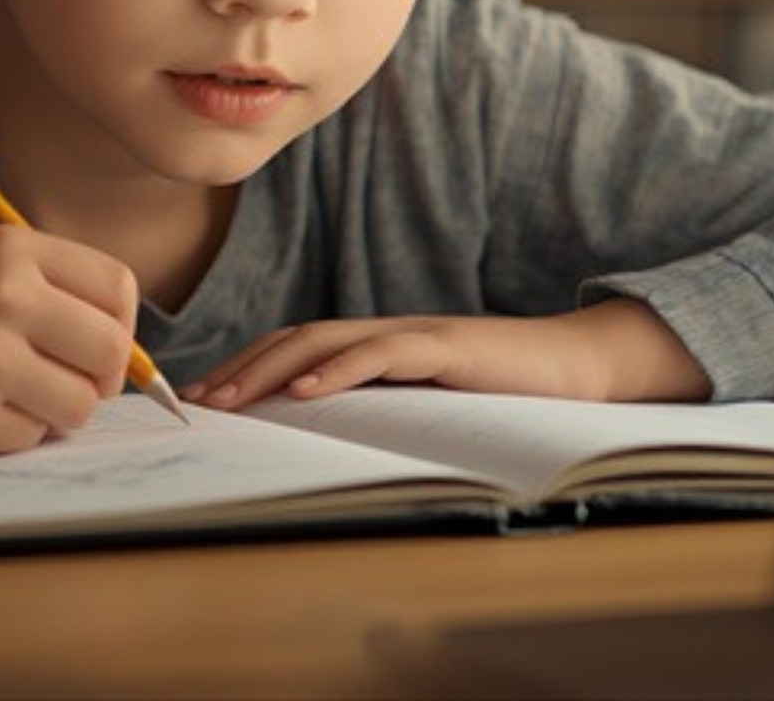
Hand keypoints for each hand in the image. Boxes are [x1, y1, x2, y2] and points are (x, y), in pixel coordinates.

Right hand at [0, 227, 138, 455]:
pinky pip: (32, 438)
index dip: (117, 326)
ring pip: (81, 405)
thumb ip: (55, 294)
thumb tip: (137, 362)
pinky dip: (12, 434)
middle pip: (113, 352)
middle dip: (98, 378)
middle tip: (58, 382)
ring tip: (9, 396)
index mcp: (11, 249)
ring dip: (56, 412)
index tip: (89, 345)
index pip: (119, 290)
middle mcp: (2, 295)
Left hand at [181, 299, 711, 410]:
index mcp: (378, 345)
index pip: (296, 347)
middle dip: (242, 368)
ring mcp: (414, 334)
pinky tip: (306, 390)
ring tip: (232, 398)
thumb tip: (324, 442)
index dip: (247, 366)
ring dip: (272, 369)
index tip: (205, 397)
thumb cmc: (504, 393)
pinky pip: (383, 354)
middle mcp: (386, 331)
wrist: (575, 367)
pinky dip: (340, 369)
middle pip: (296, 338)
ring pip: (326, 340)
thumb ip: (382, 409)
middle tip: (198, 403)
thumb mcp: (428, 406)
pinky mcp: (446, 347)